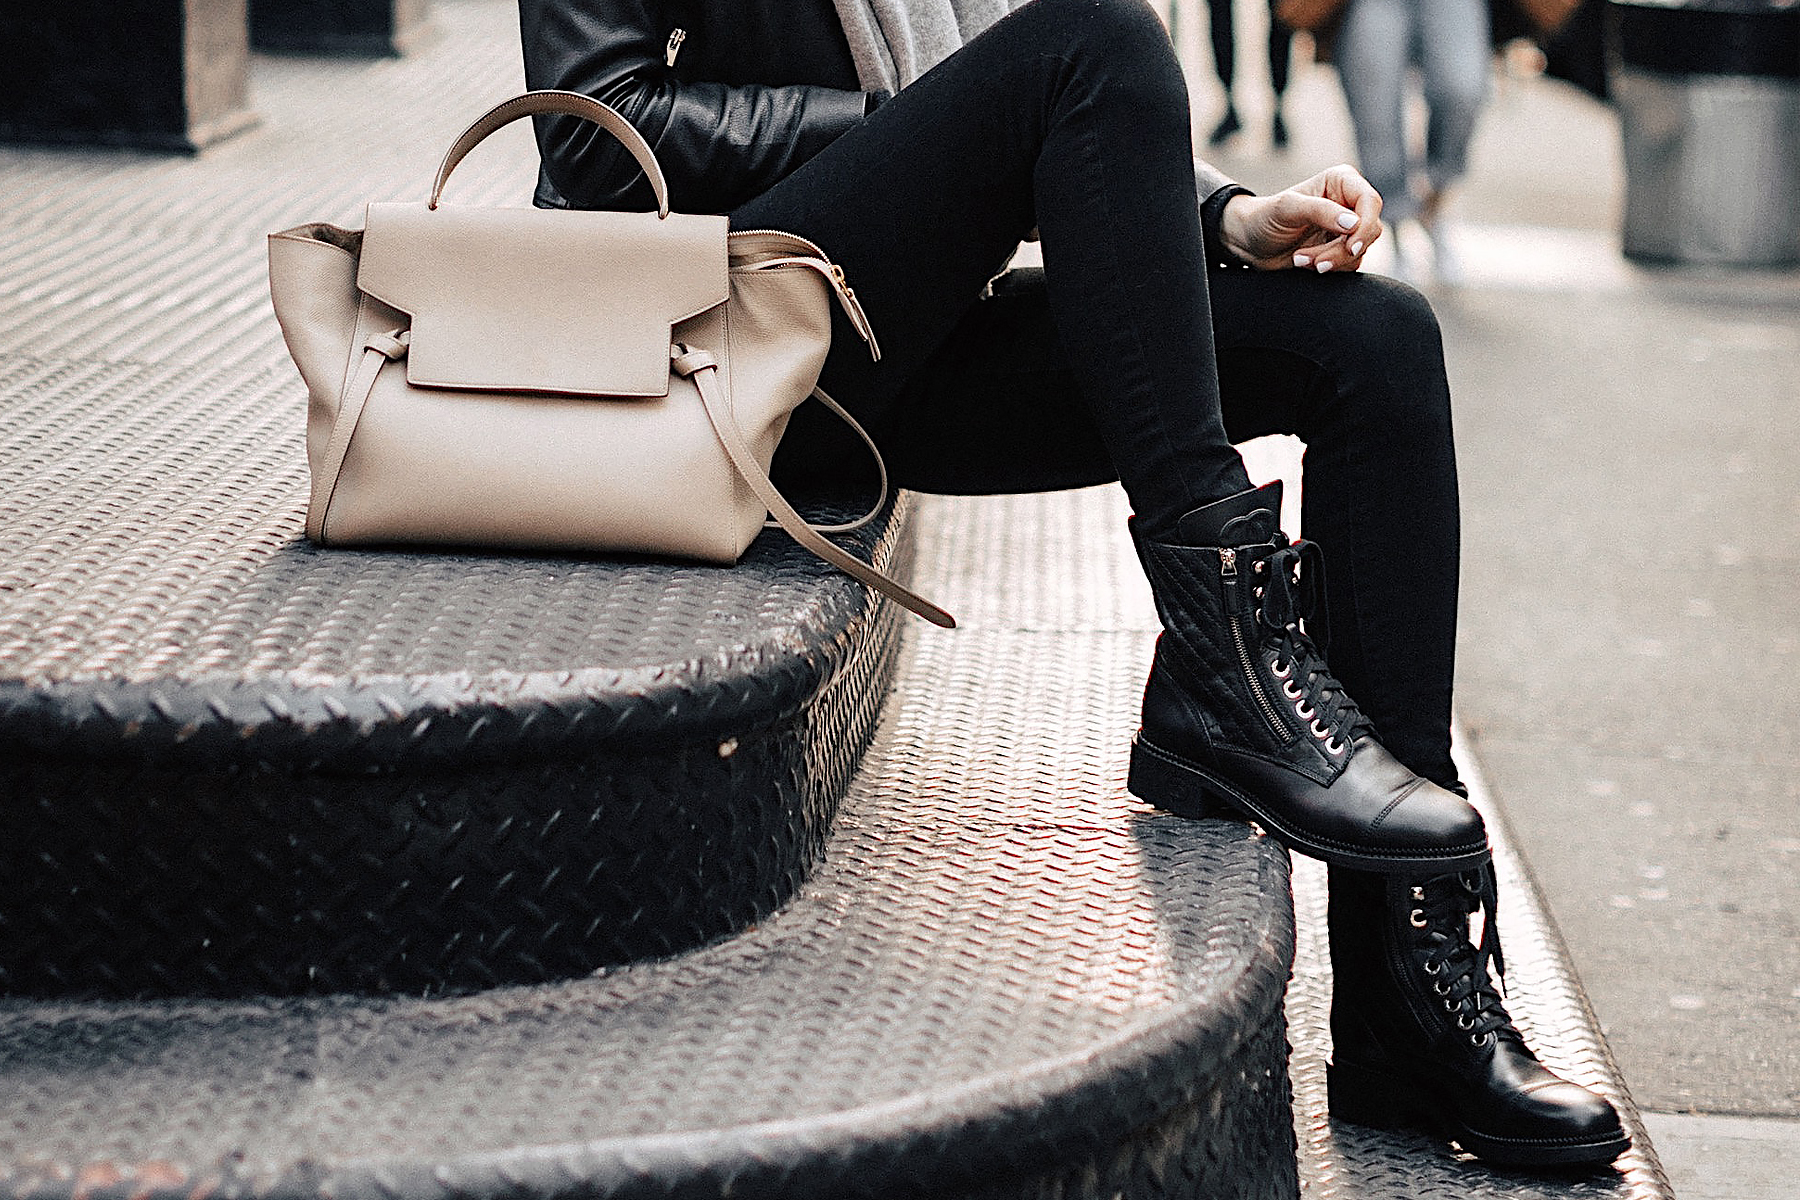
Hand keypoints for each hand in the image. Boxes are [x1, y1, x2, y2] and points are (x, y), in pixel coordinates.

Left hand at [1219, 164, 1383, 272]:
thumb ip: (1320, 211)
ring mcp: (1345, 229)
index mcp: (1341, 182)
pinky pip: (1349, 264)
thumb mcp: (1288, 208)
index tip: (1351, 246)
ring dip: (1331, 261)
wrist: (1249, 242)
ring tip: (1300, 259)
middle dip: (1343, 250)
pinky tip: (1303, 263)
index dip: (1365, 225)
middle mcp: (1348, 203)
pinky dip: (1329, 268)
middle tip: (1316, 261)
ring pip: (1360, 251)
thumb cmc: (1264, 217)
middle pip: (1370, 230)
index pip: (1370, 202)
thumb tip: (1354, 222)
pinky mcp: (1339, 250)